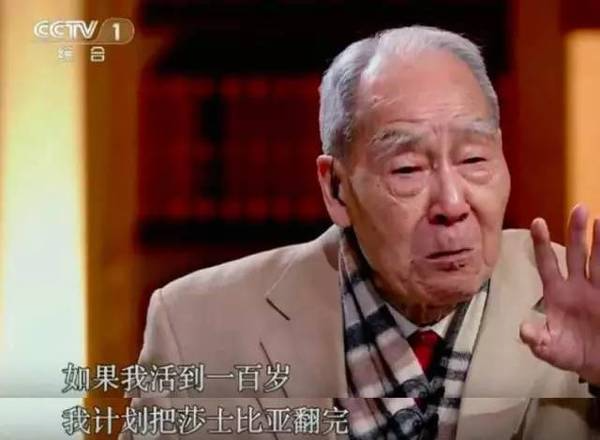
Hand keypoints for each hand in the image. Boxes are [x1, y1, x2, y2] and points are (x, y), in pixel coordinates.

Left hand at [520, 204, 599, 384]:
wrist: (597, 365)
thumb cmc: (569, 353)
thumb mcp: (550, 349)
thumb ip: (538, 340)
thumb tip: (524, 330)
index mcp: (557, 293)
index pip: (547, 264)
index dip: (542, 244)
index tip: (537, 222)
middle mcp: (578, 286)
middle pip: (577, 254)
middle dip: (577, 232)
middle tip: (579, 208)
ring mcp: (599, 290)